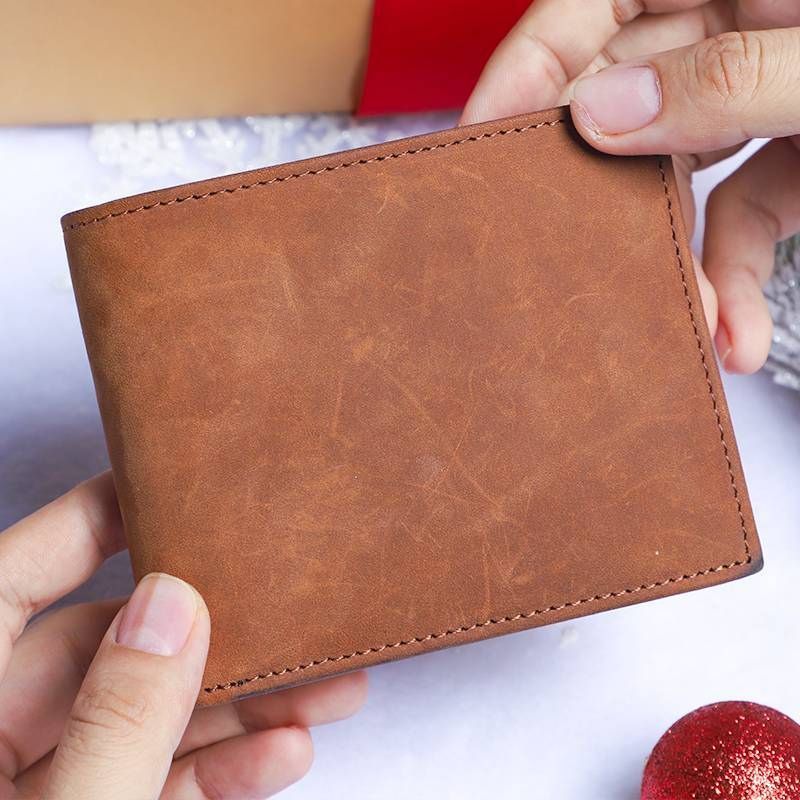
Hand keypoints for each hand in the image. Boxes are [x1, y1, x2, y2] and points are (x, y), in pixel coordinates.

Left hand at [0, 473, 366, 798]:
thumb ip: (117, 722)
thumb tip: (173, 607)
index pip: (14, 579)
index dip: (91, 520)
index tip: (174, 485)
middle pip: (108, 650)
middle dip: (213, 635)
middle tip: (288, 605)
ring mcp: (46, 787)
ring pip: (148, 717)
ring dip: (241, 706)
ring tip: (325, 685)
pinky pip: (157, 779)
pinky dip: (221, 767)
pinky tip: (284, 749)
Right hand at [463, 0, 799, 373]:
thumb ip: (721, 81)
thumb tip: (599, 118)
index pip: (584, 15)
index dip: (519, 80)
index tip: (473, 149)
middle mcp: (724, 29)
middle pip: (615, 109)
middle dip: (590, 197)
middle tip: (541, 257)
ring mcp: (750, 98)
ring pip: (669, 178)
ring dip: (669, 262)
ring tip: (665, 324)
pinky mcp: (783, 158)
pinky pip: (739, 214)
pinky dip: (734, 277)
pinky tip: (735, 335)